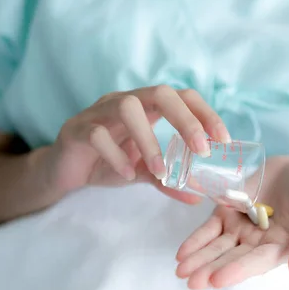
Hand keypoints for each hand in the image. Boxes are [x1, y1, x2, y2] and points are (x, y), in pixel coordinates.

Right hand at [46, 85, 230, 202]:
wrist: (65, 171)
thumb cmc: (108, 162)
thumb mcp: (143, 172)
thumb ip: (168, 180)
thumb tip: (197, 197)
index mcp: (147, 107)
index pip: (182, 96)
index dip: (205, 113)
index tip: (223, 140)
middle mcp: (125, 101)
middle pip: (160, 93)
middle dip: (186, 119)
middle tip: (201, 150)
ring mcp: (98, 112)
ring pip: (127, 108)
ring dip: (150, 140)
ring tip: (161, 171)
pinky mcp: (76, 129)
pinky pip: (97, 134)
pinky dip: (116, 155)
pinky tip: (126, 175)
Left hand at [175, 157, 288, 289]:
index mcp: (281, 247)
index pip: (256, 262)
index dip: (237, 270)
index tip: (216, 279)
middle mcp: (258, 242)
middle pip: (232, 258)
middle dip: (210, 269)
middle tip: (190, 280)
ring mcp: (242, 228)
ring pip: (217, 246)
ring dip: (199, 258)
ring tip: (180, 270)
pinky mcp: (229, 211)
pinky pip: (210, 228)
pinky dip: (196, 240)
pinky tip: (181, 253)